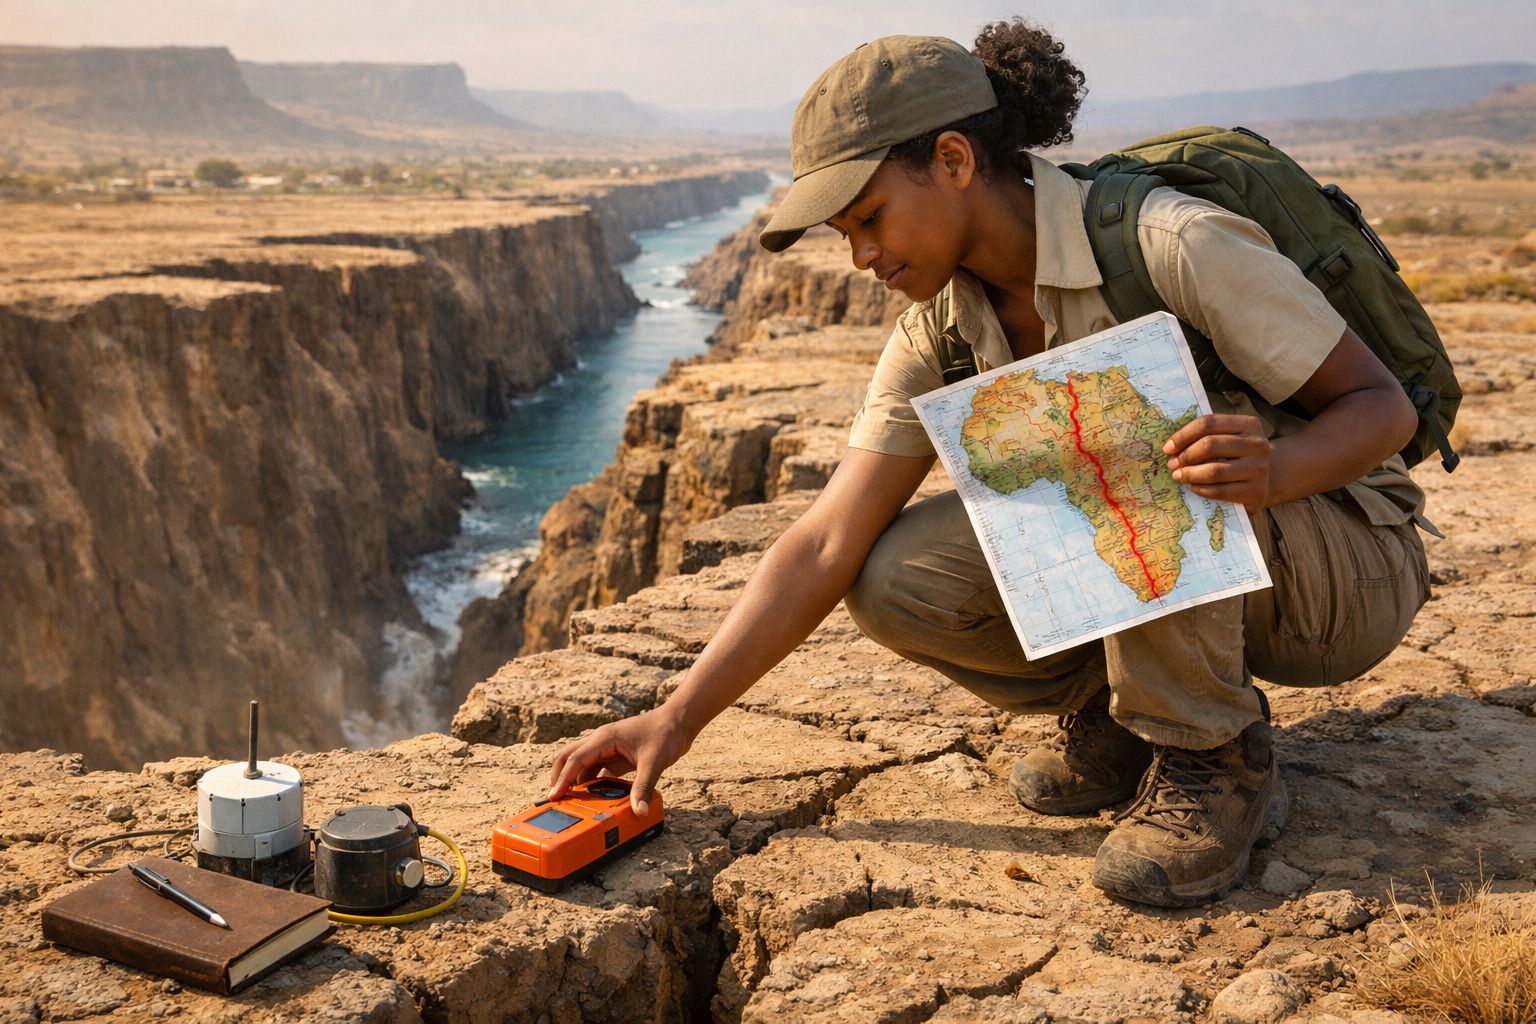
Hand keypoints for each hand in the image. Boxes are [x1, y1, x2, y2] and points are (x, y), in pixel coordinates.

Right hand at [547, 707, 692, 816]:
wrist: (678, 721)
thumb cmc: (665, 733)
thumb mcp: (654, 762)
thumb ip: (644, 787)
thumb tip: (640, 811)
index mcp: (604, 738)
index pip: (574, 759)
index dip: (562, 779)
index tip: (554, 796)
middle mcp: (601, 741)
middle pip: (568, 757)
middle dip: (558, 776)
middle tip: (556, 799)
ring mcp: (607, 747)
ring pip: (580, 763)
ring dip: (573, 780)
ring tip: (570, 802)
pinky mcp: (615, 754)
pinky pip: (595, 768)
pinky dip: (590, 781)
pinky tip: (593, 797)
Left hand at [1163, 414, 1271, 513]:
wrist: (1270, 478)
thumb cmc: (1239, 455)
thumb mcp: (1230, 437)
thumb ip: (1207, 435)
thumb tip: (1172, 445)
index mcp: (1249, 424)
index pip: (1208, 423)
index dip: (1184, 435)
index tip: (1168, 448)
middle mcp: (1257, 444)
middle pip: (1210, 445)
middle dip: (1185, 455)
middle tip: (1172, 464)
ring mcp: (1259, 469)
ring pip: (1214, 470)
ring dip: (1190, 474)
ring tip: (1179, 476)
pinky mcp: (1256, 491)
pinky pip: (1220, 491)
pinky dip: (1201, 489)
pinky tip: (1193, 486)